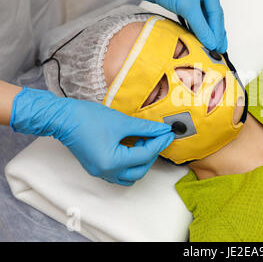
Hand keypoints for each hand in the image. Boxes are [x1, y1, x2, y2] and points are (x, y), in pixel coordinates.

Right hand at [10, 87, 173, 185]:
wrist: (62, 118)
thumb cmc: (87, 118)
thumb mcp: (121, 122)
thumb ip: (144, 128)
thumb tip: (161, 130)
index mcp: (112, 162)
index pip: (144, 155)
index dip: (159, 142)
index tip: (169, 133)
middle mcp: (106, 172)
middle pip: (140, 170)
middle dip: (152, 153)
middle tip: (158, 137)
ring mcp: (100, 172)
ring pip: (130, 175)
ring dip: (141, 161)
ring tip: (143, 141)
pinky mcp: (97, 167)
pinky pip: (119, 172)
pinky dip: (130, 162)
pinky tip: (132, 145)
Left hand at [102, 0, 227, 52]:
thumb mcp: (187, 6)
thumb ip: (201, 26)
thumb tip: (211, 42)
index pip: (216, 12)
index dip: (217, 31)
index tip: (218, 46)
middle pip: (212, 16)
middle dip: (215, 33)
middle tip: (220, 49)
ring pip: (204, 18)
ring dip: (207, 32)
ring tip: (212, 46)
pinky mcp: (184, 2)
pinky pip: (194, 18)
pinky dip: (197, 28)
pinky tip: (200, 38)